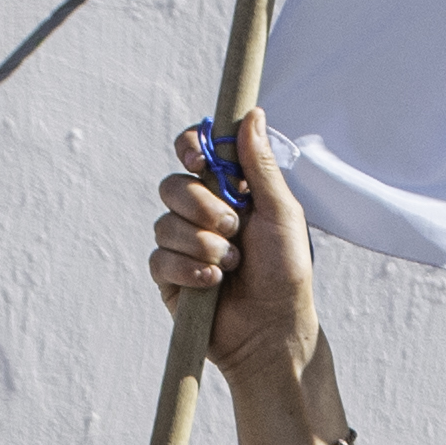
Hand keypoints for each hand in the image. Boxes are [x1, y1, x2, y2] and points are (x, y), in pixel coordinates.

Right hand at [149, 107, 320, 381]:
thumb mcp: (282, 212)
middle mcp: (202, 213)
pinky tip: (212, 283)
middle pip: (173, 185)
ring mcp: (183, 244)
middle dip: (202, 206)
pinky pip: (160, 258)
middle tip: (233, 228)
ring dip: (203, 245)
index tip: (200, 160)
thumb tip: (250, 114)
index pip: (195, 151)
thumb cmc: (285, 273)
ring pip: (164, 223)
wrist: (272, 330)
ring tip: (231, 266)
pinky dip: (188, 269)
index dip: (191, 148)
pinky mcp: (169, 276)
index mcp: (228, 190)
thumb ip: (261, 165)